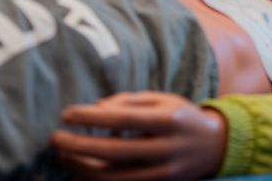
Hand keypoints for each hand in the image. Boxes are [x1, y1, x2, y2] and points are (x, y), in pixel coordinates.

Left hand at [51, 91, 226, 180]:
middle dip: (80, 146)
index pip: (122, 119)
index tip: (66, 113)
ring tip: (63, 157)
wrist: (215, 145)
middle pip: (115, 151)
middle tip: (55, 139)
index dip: (92, 118)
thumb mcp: (162, 99)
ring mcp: (164, 172)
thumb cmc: (181, 116)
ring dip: (83, 169)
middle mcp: (166, 148)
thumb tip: (94, 108)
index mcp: (167, 119)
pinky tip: (79, 177)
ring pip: (116, 176)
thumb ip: (129, 102)